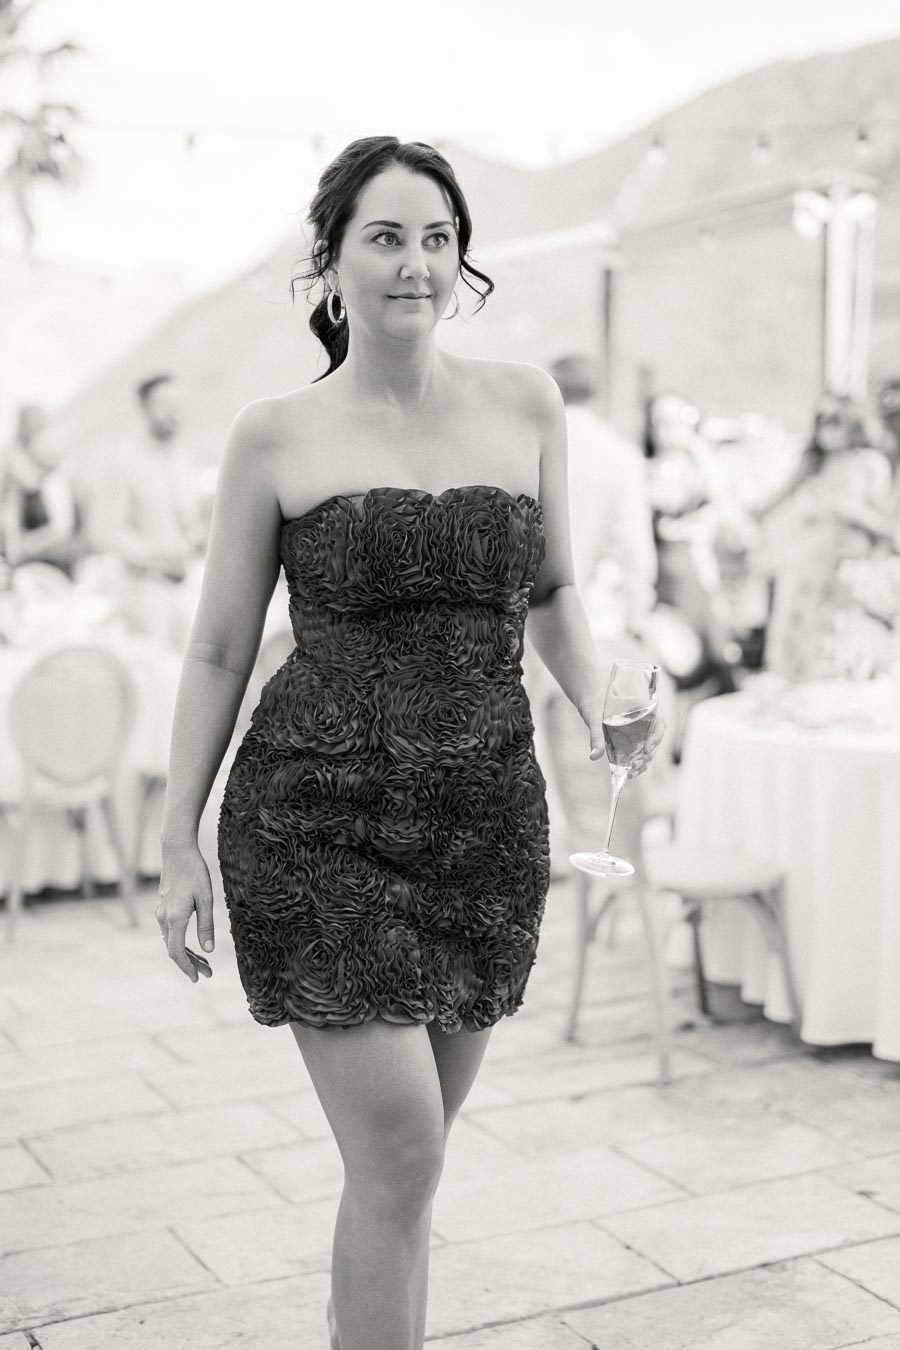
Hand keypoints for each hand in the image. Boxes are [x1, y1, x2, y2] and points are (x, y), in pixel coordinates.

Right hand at [156, 843, 214, 982]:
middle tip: (208, 973)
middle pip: (173, 949)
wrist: (176, 851)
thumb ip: (206, 925)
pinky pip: (169, 931)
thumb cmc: (194, 872)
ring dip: (186, 953)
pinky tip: (192, 943)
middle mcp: (163, 918)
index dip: (187, 967)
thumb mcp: (206, 899)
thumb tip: (209, 950)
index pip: (177, 952)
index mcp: (174, 919)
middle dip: (190, 963)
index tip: (197, 978)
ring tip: (204, 961)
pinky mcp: (162, 907)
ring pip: (171, 941)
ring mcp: (160, 912)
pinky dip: (180, 941)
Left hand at [581, 696, 666, 777]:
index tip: (647, 748)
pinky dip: (637, 766)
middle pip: (655, 742)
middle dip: (646, 756)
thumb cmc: (595, 704)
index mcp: (644, 710)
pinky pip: (640, 755)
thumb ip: (596, 735)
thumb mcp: (594, 717)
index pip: (660, 725)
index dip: (656, 738)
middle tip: (634, 764)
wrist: (591, 701)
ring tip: (631, 773)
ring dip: (643, 764)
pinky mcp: (633, 743)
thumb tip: (594, 756)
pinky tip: (630, 775)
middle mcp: (645, 723)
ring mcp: (640, 734)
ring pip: (649, 752)